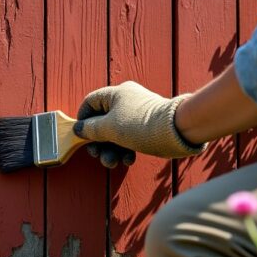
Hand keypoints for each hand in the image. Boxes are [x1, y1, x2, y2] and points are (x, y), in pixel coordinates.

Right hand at [74, 81, 206, 163]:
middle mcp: (126, 101)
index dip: (83, 120)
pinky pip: (129, 138)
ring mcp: (137, 115)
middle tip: (97, 155)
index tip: (82, 136)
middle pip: (102, 121)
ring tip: (112, 163)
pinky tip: (128, 160)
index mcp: (115, 94)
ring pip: (115, 133)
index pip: (90, 102)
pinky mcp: (146, 128)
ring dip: (111, 150)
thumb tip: (78, 129)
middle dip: (98, 142)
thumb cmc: (141, 125)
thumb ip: (91, 129)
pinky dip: (125, 150)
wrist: (177, 131)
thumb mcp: (110, 127)